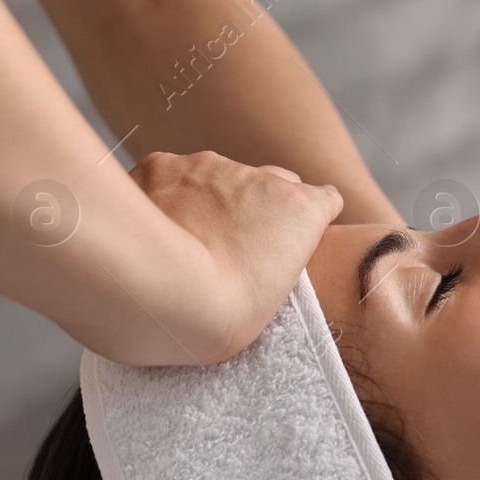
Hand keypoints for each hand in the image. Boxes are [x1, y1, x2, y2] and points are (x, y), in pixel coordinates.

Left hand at [129, 151, 343, 361]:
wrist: (161, 294)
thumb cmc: (223, 314)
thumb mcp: (276, 294)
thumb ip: (276, 257)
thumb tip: (254, 248)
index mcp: (299, 210)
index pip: (324, 198)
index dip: (309, 215)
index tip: (293, 233)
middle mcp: (259, 177)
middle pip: (272, 180)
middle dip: (260, 204)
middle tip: (237, 241)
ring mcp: (209, 166)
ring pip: (215, 176)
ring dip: (209, 200)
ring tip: (186, 240)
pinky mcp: (163, 166)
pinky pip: (169, 176)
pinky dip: (166, 196)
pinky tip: (155, 226)